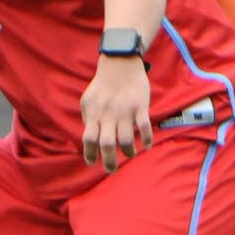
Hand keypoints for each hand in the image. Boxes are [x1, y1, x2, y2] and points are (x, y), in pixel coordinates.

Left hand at [81, 56, 152, 170]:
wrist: (119, 63)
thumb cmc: (102, 84)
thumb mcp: (87, 100)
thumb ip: (87, 117)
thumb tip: (87, 135)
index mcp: (94, 114)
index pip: (88, 138)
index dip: (89, 153)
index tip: (91, 163)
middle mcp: (108, 115)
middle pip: (107, 143)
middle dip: (109, 160)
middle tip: (111, 170)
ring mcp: (125, 111)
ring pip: (126, 139)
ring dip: (128, 151)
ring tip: (130, 155)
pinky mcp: (140, 106)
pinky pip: (144, 126)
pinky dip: (147, 139)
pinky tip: (147, 146)